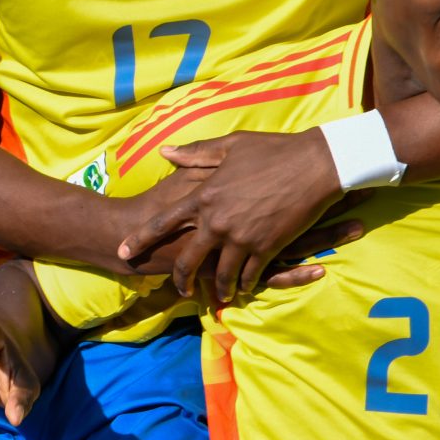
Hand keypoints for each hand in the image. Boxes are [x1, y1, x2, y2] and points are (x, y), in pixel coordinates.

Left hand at [116, 130, 340, 305]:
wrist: (315, 165)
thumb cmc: (273, 150)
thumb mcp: (231, 146)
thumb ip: (196, 153)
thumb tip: (166, 152)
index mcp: (204, 195)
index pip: (163, 222)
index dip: (141, 238)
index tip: (124, 251)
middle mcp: (217, 221)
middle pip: (188, 259)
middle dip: (181, 278)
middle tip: (180, 288)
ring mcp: (241, 237)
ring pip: (221, 273)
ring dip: (219, 286)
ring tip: (218, 293)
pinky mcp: (266, 248)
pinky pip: (251, 274)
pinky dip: (246, 283)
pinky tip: (245, 287)